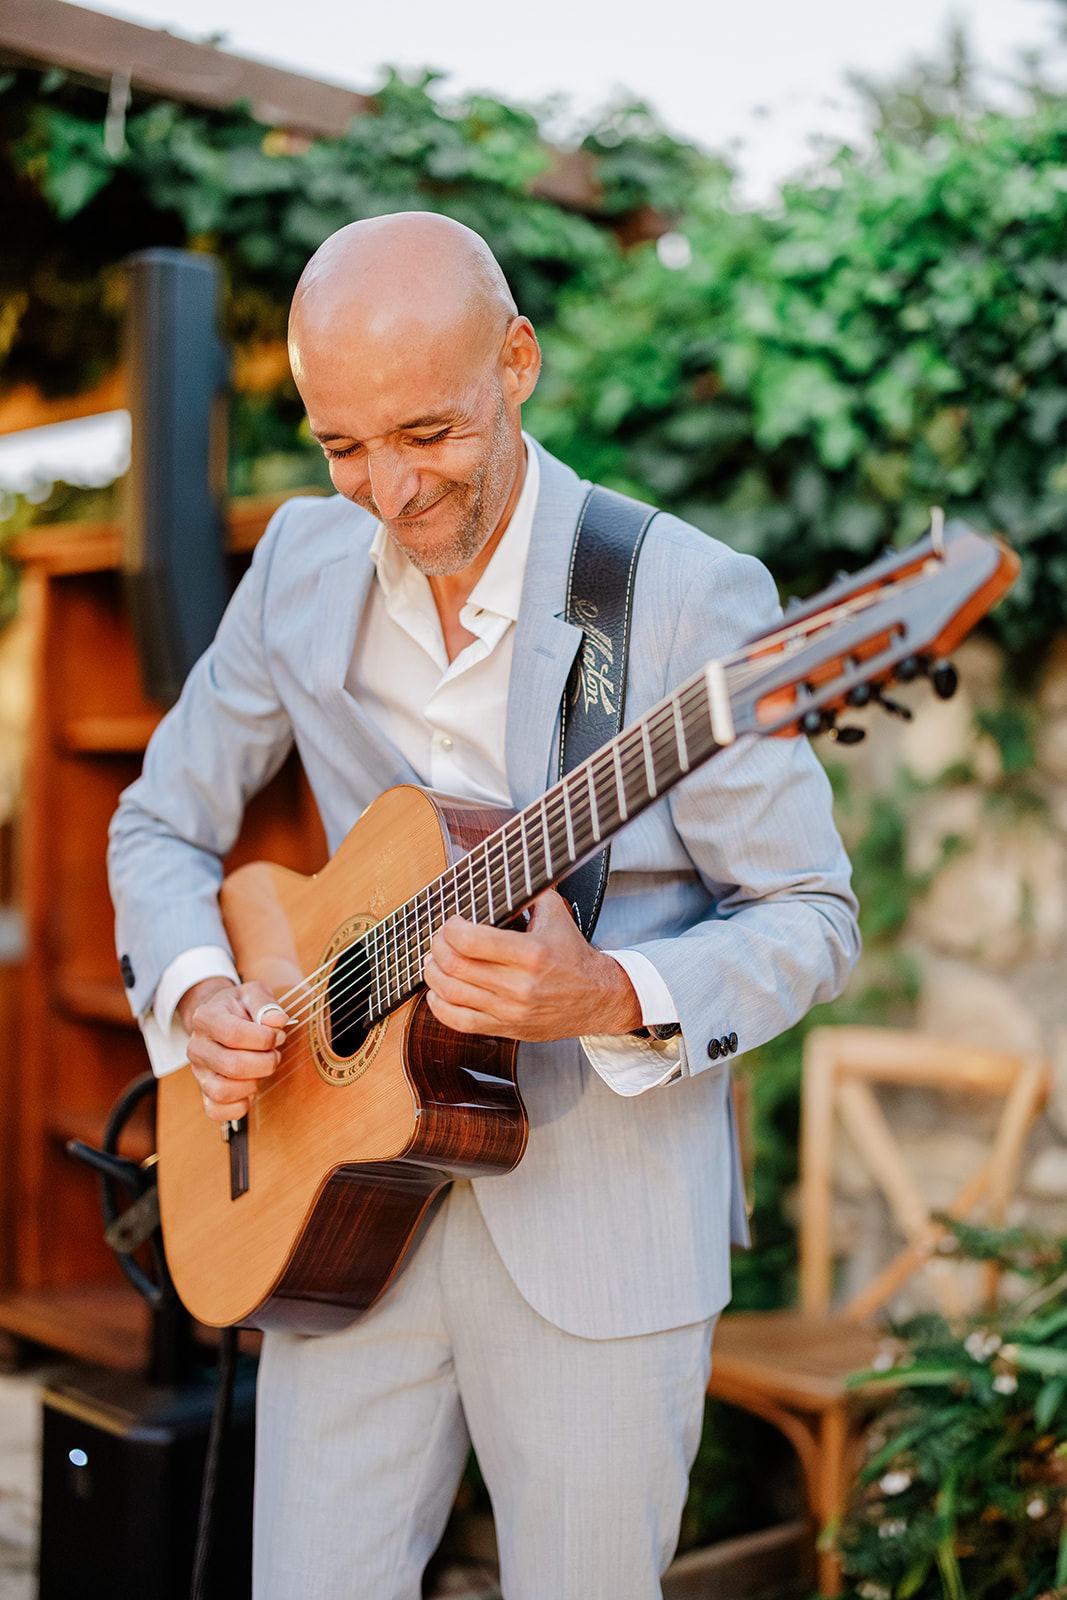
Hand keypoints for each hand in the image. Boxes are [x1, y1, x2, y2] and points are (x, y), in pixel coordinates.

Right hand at [178, 977, 288, 1122]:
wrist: (218, 1019)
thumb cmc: (239, 1008)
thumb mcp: (253, 993)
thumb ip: (266, 1003)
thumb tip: (276, 1021)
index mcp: (205, 1018)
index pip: (234, 1034)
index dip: (264, 1038)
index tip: (278, 1034)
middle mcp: (196, 1047)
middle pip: (232, 1066)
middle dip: (265, 1062)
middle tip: (275, 1053)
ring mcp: (198, 1072)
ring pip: (222, 1092)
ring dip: (253, 1084)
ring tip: (262, 1068)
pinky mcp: (203, 1092)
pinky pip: (217, 1111)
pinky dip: (240, 1105)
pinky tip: (251, 1087)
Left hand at [422, 889, 641, 1040]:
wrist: (598, 998)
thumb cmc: (574, 956)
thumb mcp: (558, 915)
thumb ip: (530, 891)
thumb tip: (504, 867)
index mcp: (531, 953)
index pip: (471, 940)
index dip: (451, 927)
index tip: (453, 921)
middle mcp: (519, 984)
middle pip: (456, 965)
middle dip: (438, 947)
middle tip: (440, 938)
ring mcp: (511, 1010)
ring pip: (452, 993)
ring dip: (433, 973)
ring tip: (435, 961)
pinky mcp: (506, 1028)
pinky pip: (459, 1021)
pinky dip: (440, 1005)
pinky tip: (438, 991)